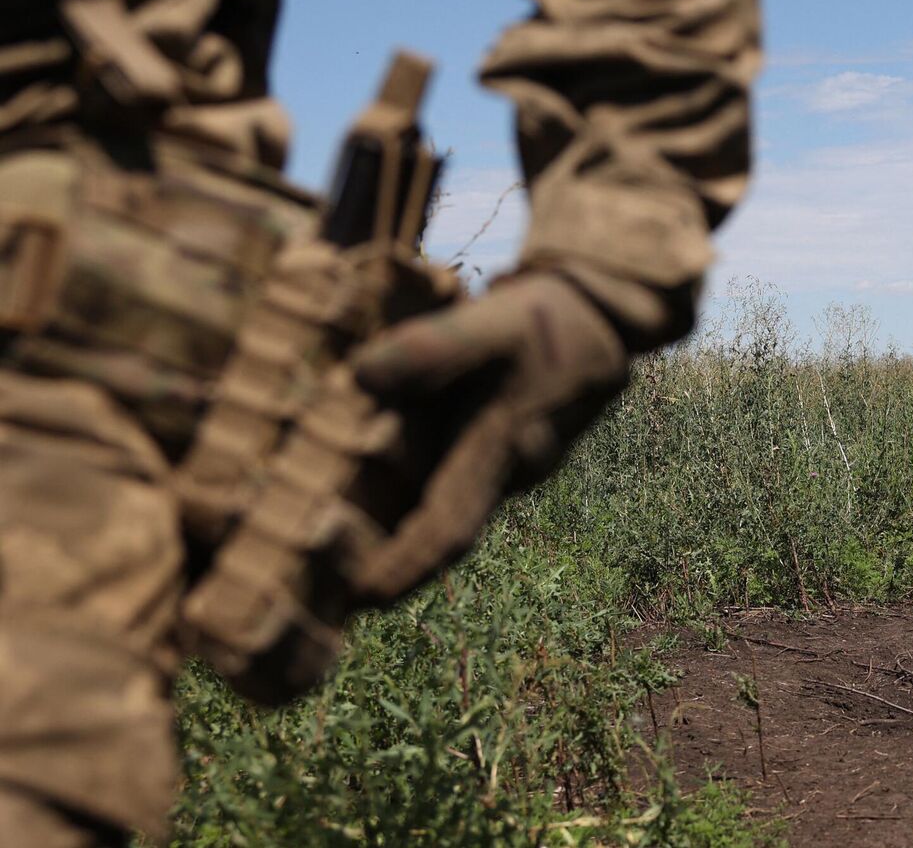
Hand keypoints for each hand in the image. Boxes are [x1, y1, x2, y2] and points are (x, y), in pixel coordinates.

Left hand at [345, 271, 629, 600]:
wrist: (601, 318)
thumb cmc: (547, 321)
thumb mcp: (493, 323)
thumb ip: (431, 349)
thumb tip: (359, 376)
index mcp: (503, 453)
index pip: (447, 531)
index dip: (401, 568)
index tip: (350, 596)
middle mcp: (504, 478)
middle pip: (436, 533)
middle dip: (379, 558)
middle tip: (307, 571)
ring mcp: (505, 471)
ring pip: (442, 509)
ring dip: (388, 525)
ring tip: (318, 528)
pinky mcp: (497, 456)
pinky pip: (448, 485)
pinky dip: (404, 491)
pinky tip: (358, 476)